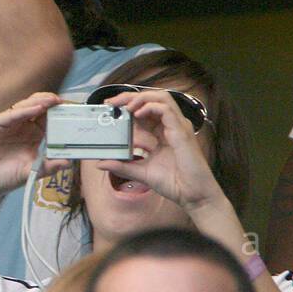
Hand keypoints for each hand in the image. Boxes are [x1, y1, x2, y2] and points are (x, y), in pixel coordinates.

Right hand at [0, 93, 67, 206]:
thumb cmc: (5, 178)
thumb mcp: (33, 172)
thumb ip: (50, 166)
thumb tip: (69, 162)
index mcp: (32, 135)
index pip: (47, 118)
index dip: (58, 112)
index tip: (72, 111)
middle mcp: (20, 126)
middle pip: (37, 107)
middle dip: (51, 102)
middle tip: (64, 101)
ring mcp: (6, 124)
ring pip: (24, 106)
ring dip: (40, 102)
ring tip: (53, 100)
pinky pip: (10, 115)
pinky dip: (24, 110)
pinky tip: (36, 108)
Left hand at [92, 90, 222, 214]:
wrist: (192, 195)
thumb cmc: (173, 183)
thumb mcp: (140, 172)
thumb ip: (122, 166)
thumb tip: (101, 162)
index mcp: (163, 132)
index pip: (145, 109)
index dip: (128, 105)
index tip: (110, 108)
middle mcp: (171, 125)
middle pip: (152, 98)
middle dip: (130, 96)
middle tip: (111, 102)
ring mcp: (178, 126)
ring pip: (161, 98)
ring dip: (140, 98)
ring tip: (124, 106)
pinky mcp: (181, 130)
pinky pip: (166, 109)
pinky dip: (150, 107)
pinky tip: (136, 114)